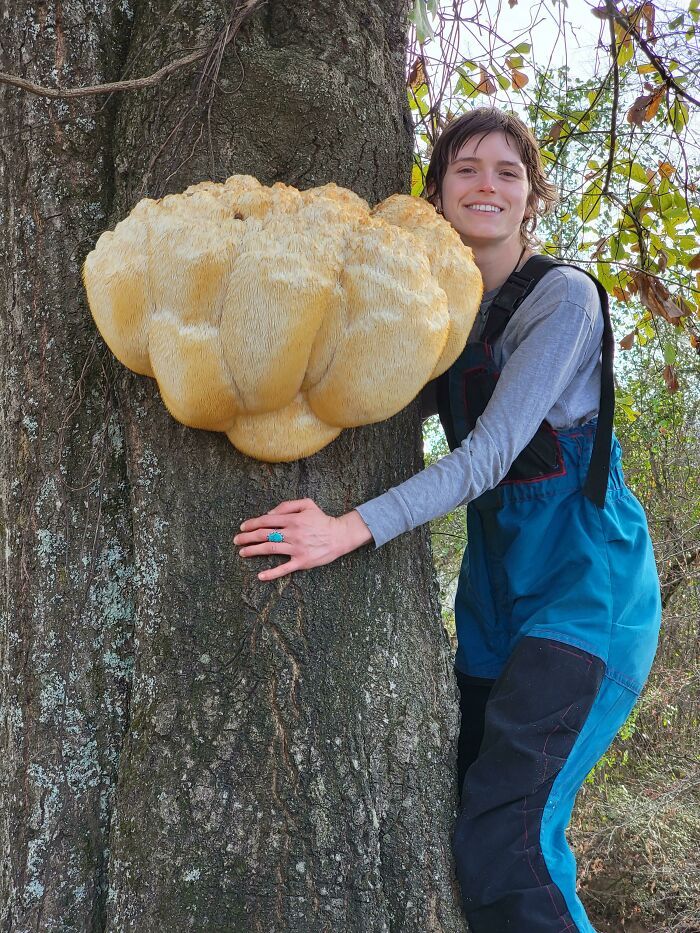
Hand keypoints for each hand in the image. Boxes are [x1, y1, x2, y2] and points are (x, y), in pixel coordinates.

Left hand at [233, 498, 372, 581]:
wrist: (339, 536)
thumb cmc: (321, 520)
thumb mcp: (307, 504)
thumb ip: (287, 505)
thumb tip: (269, 513)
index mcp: (292, 519)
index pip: (266, 520)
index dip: (252, 523)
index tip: (243, 527)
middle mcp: (292, 533)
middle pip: (264, 534)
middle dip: (247, 537)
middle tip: (236, 540)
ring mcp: (296, 548)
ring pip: (270, 549)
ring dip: (253, 551)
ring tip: (242, 552)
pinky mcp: (302, 561)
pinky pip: (284, 568)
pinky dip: (272, 573)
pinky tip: (260, 576)